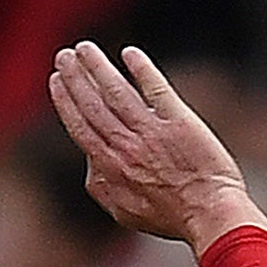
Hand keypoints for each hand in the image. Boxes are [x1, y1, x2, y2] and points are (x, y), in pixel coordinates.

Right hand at [48, 41, 266, 256]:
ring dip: (97, 67)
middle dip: (75, 77)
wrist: (210, 216)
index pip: (80, 126)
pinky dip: (141, 70)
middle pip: (92, 105)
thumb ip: (102, 187)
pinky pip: (155, 89)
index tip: (56, 80)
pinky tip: (129, 54)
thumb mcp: (125, 212)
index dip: (65, 100)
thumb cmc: (172, 217)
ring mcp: (152, 132)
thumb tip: (90, 163)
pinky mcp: (179, 122)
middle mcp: (126, 146)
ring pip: (116, 92)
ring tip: (85, 48)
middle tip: (64, 55)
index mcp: (109, 167)